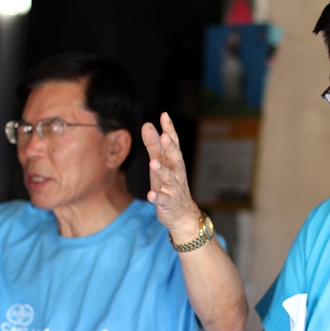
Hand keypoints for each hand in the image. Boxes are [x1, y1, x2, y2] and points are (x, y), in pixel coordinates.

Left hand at [141, 112, 200, 239]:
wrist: (182, 215)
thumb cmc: (170, 185)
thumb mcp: (160, 164)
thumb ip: (153, 145)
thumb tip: (147, 124)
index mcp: (174, 162)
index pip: (173, 143)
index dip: (170, 130)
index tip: (165, 116)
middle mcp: (176, 174)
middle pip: (175, 158)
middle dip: (170, 148)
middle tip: (164, 136)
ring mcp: (173, 189)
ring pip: (169, 179)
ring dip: (162, 171)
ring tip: (153, 163)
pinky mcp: (168, 204)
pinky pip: (163, 200)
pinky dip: (157, 197)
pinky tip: (150, 194)